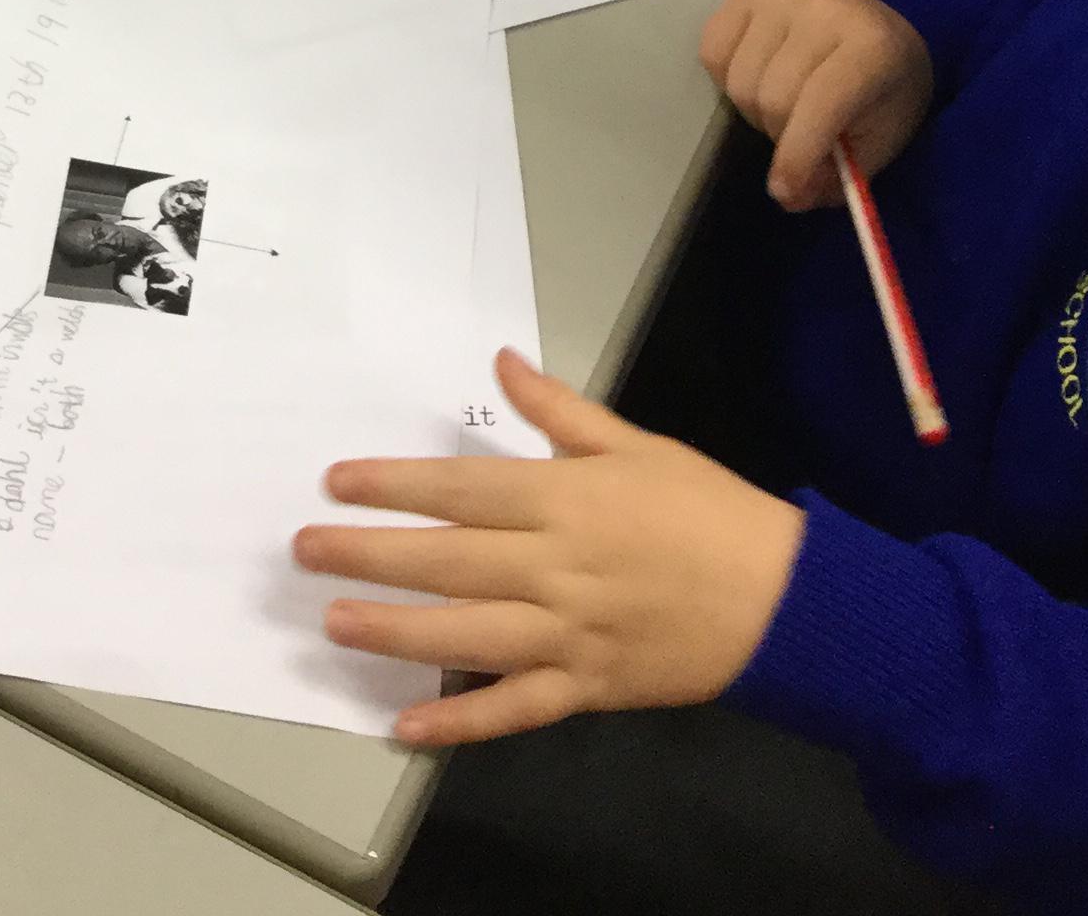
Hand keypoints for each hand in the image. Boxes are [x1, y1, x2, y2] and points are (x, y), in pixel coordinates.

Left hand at [295, 353, 804, 745]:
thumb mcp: (637, 442)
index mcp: (566, 499)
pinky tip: (406, 726)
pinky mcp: (587, 687)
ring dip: (395, 631)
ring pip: (466, 634)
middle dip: (370, 553)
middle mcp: (556, 566)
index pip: (461, 488)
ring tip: (334, 621)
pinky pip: (514, 709)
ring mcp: (569, 633)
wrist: (783, 601)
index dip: (394, 484)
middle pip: (449, 560)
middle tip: (304, 550)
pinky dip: (460, 723)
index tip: (337, 482)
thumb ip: (561, 410)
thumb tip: (501, 362)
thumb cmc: (708, 512)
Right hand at [700, 0, 933, 208]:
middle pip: (773, 97)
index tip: (784, 190)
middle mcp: (823, 8)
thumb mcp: (880, 139)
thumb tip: (787, 197)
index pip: (822, 102)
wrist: (878, 23)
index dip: (799, 152)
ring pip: (739, 81)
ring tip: (782, 104)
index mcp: (872, 46)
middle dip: (780, 136)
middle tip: (798, 137)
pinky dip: (726, 79)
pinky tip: (757, 75)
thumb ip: (838, 174)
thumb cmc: (884, 88)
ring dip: (754, 111)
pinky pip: (712, 52)